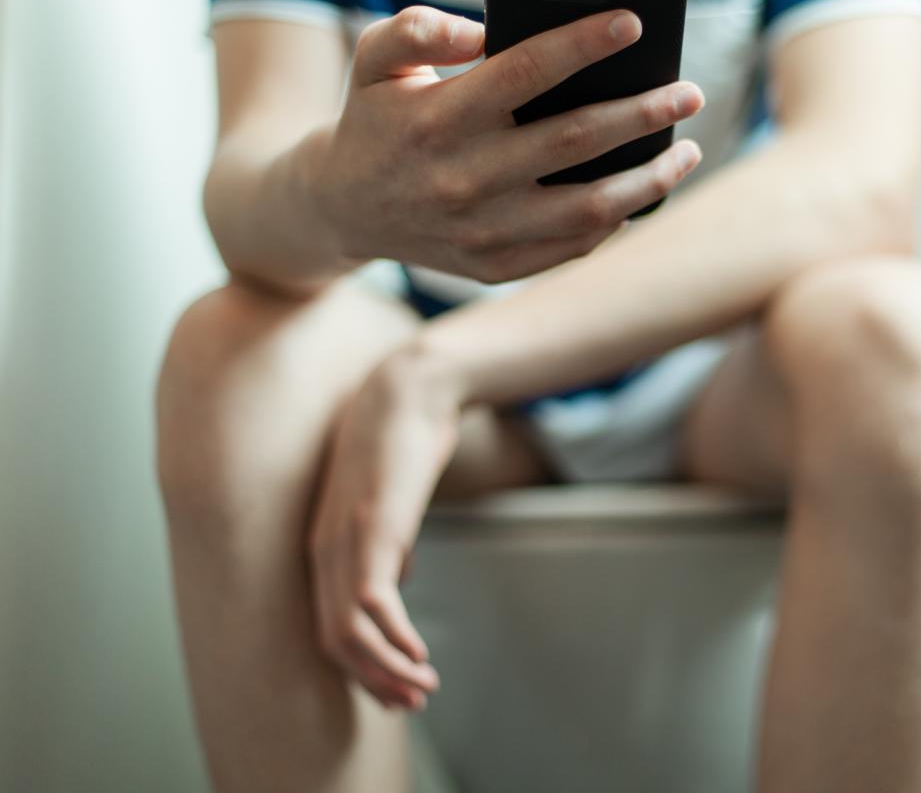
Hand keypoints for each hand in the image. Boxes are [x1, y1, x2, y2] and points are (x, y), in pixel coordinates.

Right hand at [303, 5, 704, 282]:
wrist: (342, 208)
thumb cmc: (375, 119)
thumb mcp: (373, 59)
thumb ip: (416, 29)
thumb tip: (481, 27)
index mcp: (439, 118)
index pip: (527, 71)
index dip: (585, 44)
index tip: (634, 24)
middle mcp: (464, 177)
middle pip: (576, 140)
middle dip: (644, 113)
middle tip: (690, 92)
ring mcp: (483, 230)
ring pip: (589, 208)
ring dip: (649, 179)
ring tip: (688, 151)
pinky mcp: (495, 265)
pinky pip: (572, 247)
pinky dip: (615, 222)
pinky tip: (641, 192)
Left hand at [308, 346, 461, 710]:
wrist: (410, 390)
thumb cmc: (404, 441)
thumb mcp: (391, 502)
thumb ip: (389, 542)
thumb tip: (400, 577)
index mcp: (323, 546)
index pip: (328, 627)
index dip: (362, 666)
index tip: (396, 689)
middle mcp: (323, 550)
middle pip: (332, 641)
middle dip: (373, 680)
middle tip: (412, 704)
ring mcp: (344, 540)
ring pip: (346, 632)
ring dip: (386, 670)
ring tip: (424, 688)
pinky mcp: (371, 529)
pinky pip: (371, 604)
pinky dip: (394, 639)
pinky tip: (421, 653)